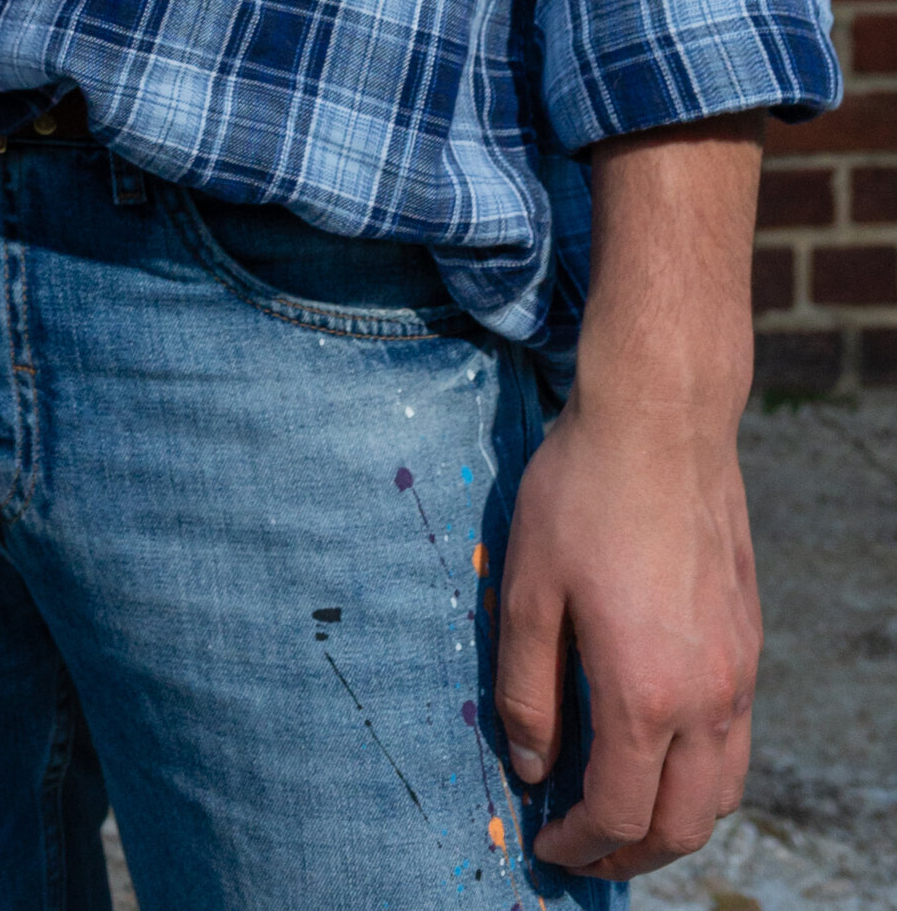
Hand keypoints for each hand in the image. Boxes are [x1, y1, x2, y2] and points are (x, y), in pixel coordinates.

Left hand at [495, 384, 759, 873]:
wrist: (661, 420)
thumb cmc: (581, 494)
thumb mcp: (526, 588)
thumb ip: (526, 691)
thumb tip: (530, 768)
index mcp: (643, 694)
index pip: (617, 811)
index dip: (578, 844)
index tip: (544, 844)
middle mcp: (706, 698)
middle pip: (682, 824)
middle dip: (629, 854)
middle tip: (581, 849)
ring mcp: (739, 673)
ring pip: (723, 792)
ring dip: (674, 822)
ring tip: (621, 814)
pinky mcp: (749, 642)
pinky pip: (737, 742)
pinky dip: (701, 774)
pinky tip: (657, 748)